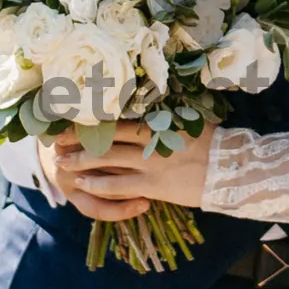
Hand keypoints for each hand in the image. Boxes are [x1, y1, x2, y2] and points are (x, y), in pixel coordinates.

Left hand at [38, 120, 215, 217]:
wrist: (232, 170)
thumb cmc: (213, 143)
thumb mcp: (190, 120)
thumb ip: (166, 115)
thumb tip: (149, 101)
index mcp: (158, 121)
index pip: (116, 118)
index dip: (92, 119)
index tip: (72, 117)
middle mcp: (150, 140)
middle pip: (105, 136)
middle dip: (78, 138)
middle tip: (56, 140)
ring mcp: (150, 164)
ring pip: (106, 160)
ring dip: (81, 161)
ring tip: (62, 162)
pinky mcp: (152, 187)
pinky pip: (117, 186)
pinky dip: (97, 184)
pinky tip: (82, 182)